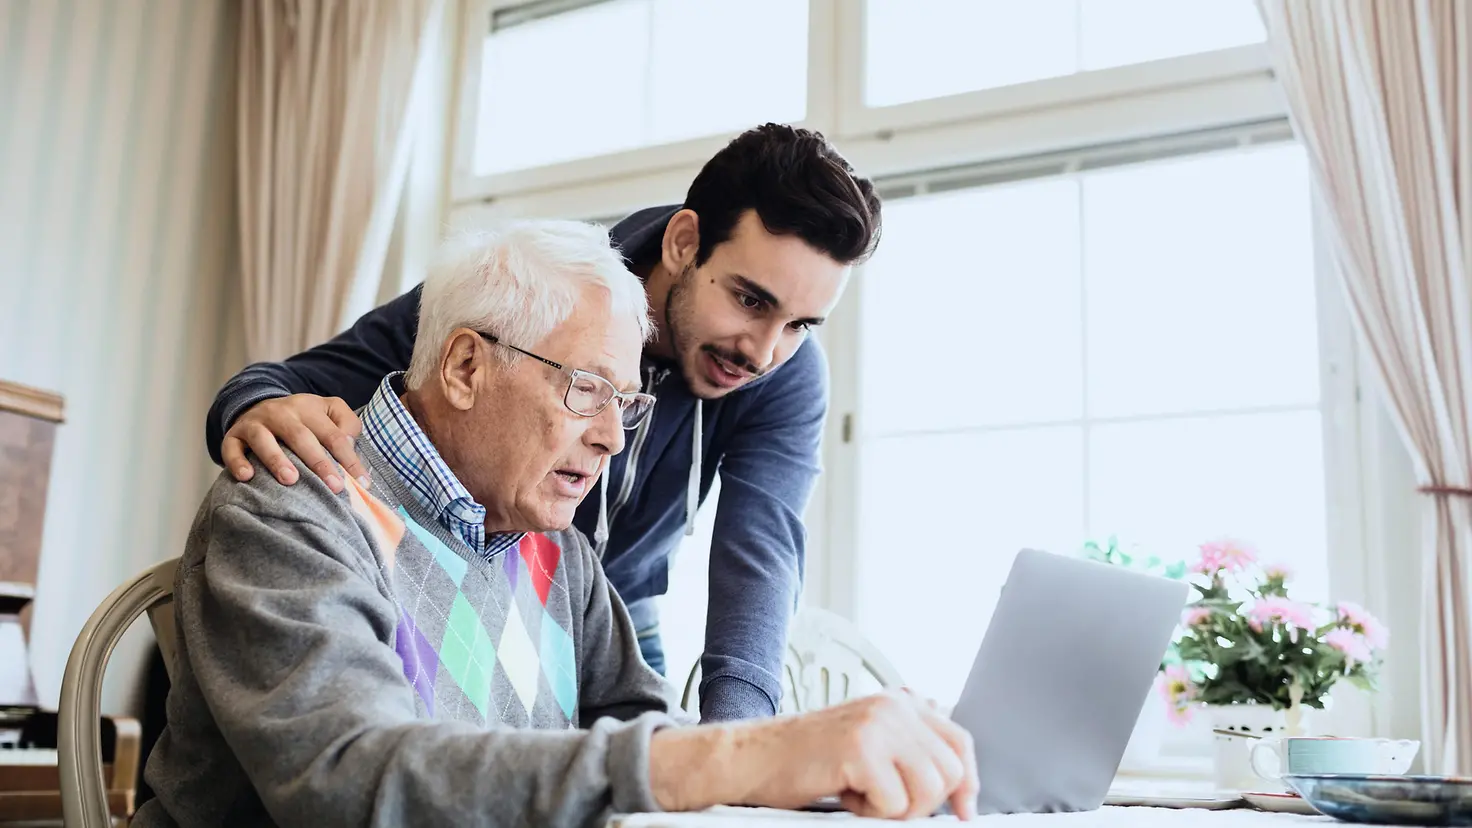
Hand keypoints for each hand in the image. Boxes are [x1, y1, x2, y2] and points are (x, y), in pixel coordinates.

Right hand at [221, 395, 366, 492]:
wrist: (257, 404)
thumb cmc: (302, 418)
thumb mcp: (329, 411)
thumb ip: (347, 424)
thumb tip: (351, 444)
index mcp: (309, 408)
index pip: (334, 435)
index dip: (349, 458)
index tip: (363, 482)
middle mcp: (281, 413)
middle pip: (301, 437)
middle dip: (319, 462)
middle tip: (334, 487)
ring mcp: (255, 423)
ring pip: (264, 439)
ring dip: (276, 459)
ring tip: (291, 480)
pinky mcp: (234, 435)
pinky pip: (231, 448)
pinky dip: (237, 462)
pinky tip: (247, 477)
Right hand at [652, 690, 978, 819]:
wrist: (753, 757)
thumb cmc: (805, 758)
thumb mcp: (867, 742)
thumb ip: (908, 748)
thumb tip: (956, 786)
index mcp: (899, 702)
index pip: (959, 741)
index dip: (967, 781)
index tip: (965, 809)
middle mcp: (893, 706)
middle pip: (949, 771)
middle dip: (923, 802)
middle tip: (884, 802)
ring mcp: (879, 724)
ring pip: (928, 790)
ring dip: (896, 808)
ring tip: (862, 795)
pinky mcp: (861, 748)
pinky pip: (895, 804)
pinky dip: (870, 813)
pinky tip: (844, 794)